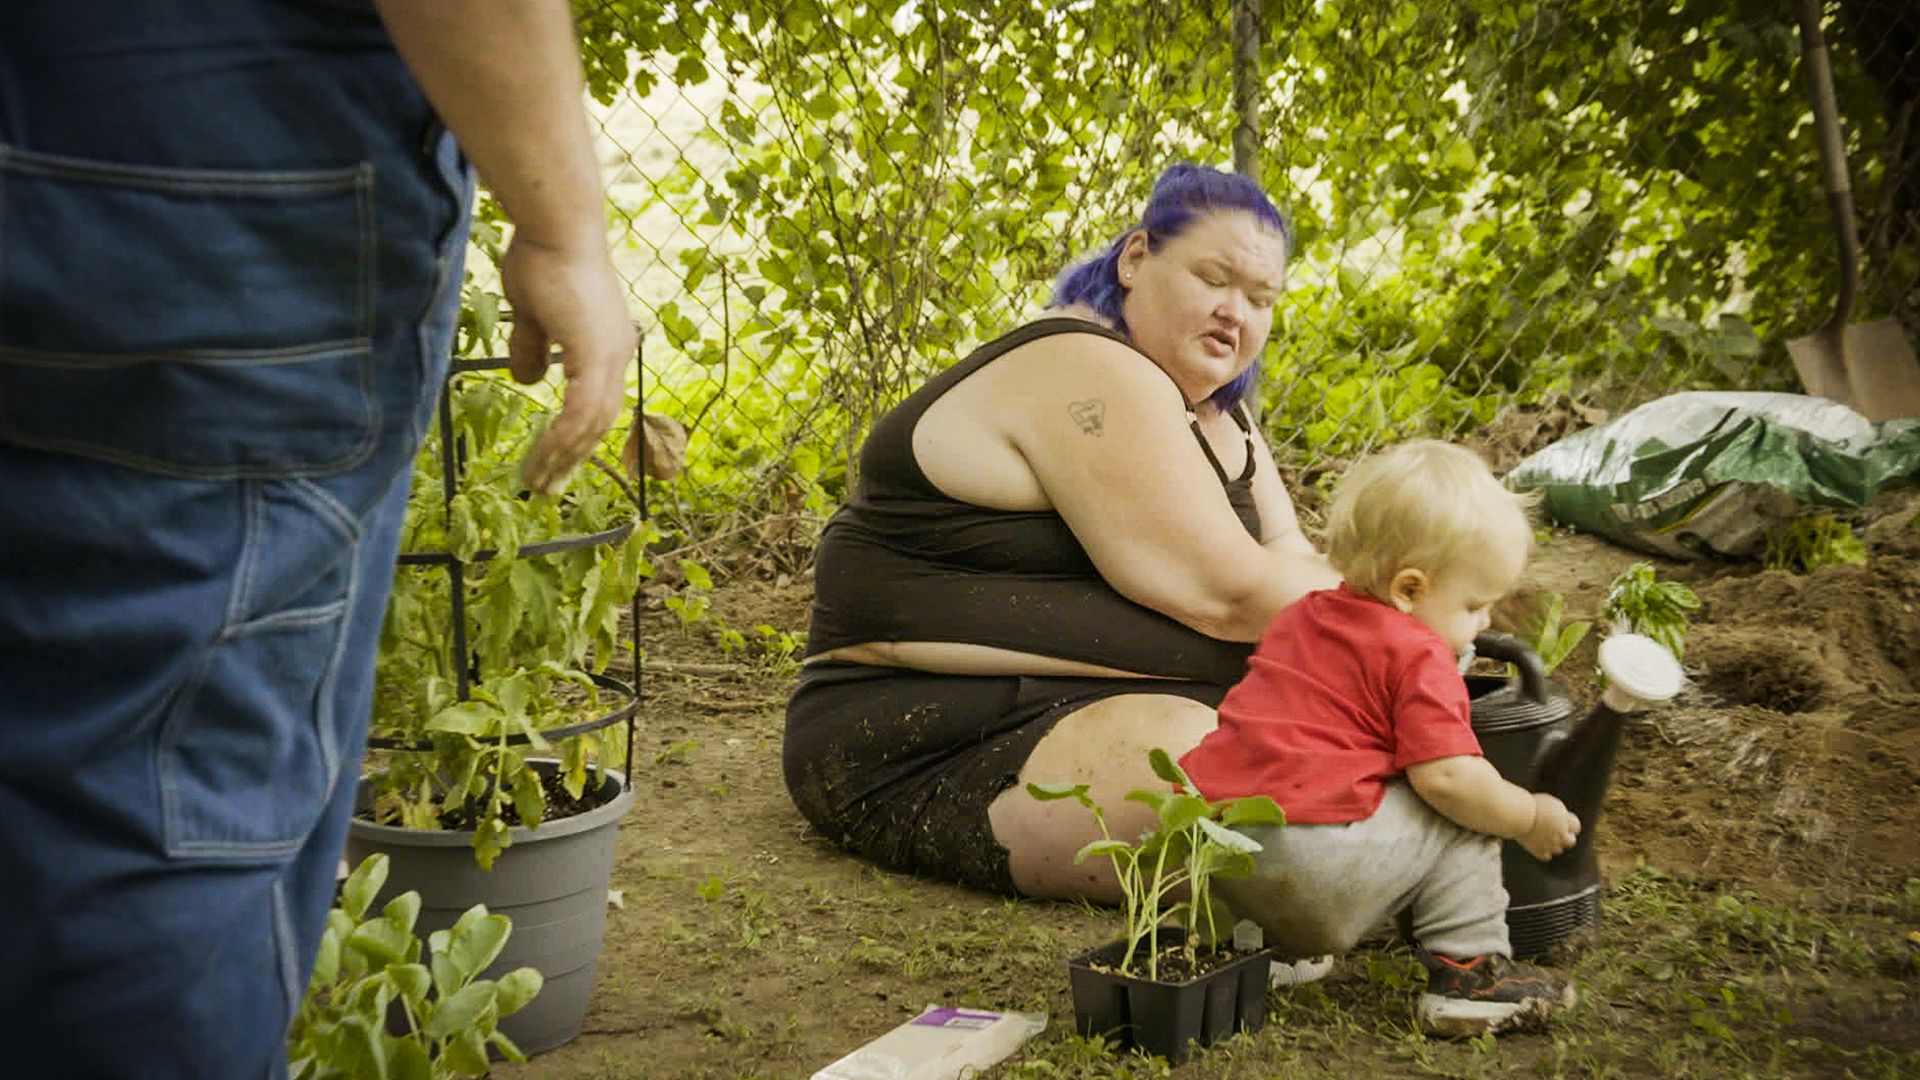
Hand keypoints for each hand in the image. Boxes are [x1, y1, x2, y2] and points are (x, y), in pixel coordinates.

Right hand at [501, 235, 635, 493]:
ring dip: (563, 456)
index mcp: (606, 343)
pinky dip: (562, 439)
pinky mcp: (595, 354)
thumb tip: (529, 380)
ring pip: (591, 424)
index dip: (578, 435)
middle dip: (573, 458)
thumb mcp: (533, 313)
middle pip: (600, 421)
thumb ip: (533, 348)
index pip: (597, 402)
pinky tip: (545, 459)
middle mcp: (617, 352)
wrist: (554, 227)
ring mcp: (611, 353)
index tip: (557, 461)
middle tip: (548, 486)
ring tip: (538, 482)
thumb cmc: (541, 257)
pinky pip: (580, 412)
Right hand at [1516, 793, 1579, 860]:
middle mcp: (1561, 834)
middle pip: (1571, 841)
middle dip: (1566, 837)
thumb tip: (1561, 816)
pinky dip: (1542, 852)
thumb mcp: (1548, 802)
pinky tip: (1537, 844)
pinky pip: (1545, 856)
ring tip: (1541, 836)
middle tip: (1556, 831)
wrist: (1518, 814)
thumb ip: (1557, 811)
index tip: (1562, 820)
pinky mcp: (1539, 851)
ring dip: (1552, 844)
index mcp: (1564, 820)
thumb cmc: (1530, 804)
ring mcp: (1551, 844)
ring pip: (1558, 850)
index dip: (1570, 824)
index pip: (1576, 826)